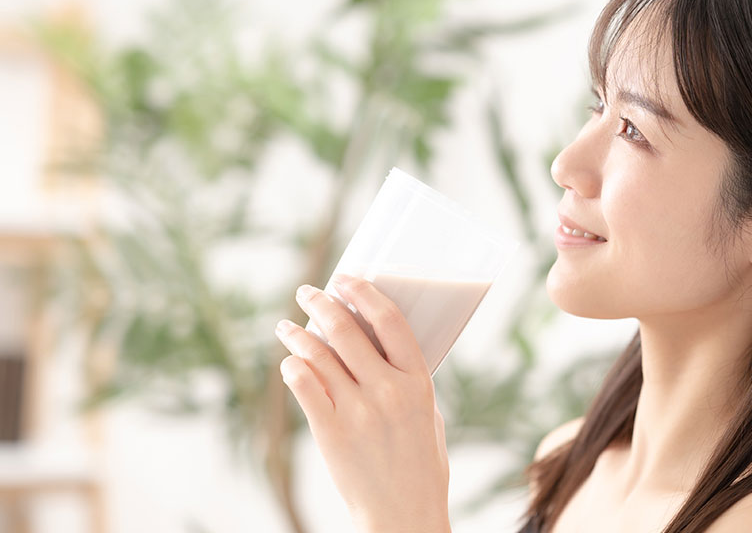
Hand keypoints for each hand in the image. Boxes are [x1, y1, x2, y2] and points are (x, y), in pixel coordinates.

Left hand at [275, 273, 450, 532]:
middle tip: (308, 293)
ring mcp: (358, 412)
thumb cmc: (421, 464)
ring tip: (287, 326)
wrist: (404, 513)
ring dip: (298, 334)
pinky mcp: (331, 432)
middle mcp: (388, 392)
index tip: (347, 278)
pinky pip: (304, 386)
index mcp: (419, 383)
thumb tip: (379, 342)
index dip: (366, 293)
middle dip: (322, 303)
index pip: (390, 322)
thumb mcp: (428, 414)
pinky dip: (293, 367)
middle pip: (347, 331)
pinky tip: (290, 362)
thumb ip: (407, 379)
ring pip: (318, 355)